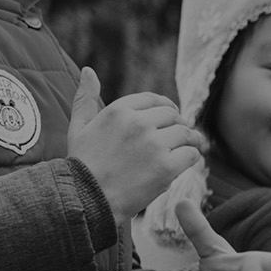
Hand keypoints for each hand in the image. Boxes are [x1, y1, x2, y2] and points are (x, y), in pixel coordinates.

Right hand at [67, 68, 201, 220]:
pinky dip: (192, 157)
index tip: (170, 117)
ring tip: (191, 147)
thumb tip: (88, 70)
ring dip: (190, 140)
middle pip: (172, 115)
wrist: (85, 200)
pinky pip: (190, 154)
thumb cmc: (81, 167)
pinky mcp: (166, 167)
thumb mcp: (78, 127)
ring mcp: (153, 145)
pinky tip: (187, 163)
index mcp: (119, 110)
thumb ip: (85, 98)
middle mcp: (138, 123)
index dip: (166, 108)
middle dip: (179, 124)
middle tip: (182, 136)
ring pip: (184, 133)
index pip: (154, 100)